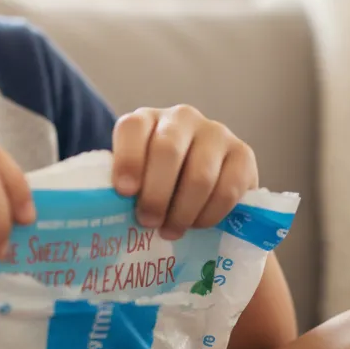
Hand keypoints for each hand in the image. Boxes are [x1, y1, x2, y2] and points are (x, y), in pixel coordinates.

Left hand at [111, 105, 257, 240]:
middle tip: (148, 222)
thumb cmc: (158, 184)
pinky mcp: (243, 154)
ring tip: (171, 230)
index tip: (125, 192)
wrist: (205, 186)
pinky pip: (227, 190)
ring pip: (199, 175)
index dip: (128, 159)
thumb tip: (106, 210)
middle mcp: (181, 118)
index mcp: (146, 120)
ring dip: (182, 211)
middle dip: (156, 194)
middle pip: (168, 151)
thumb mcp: (137, 178)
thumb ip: (125, 186)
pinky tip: (196, 224)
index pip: (133, 128)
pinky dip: (209, 214)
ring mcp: (215, 133)